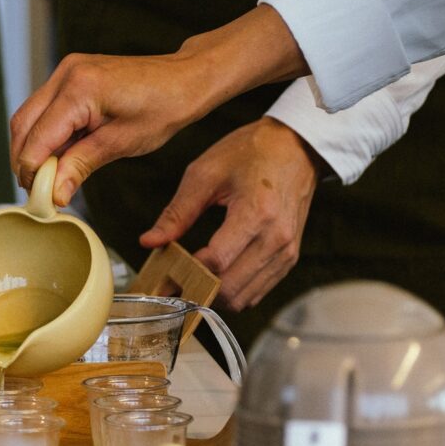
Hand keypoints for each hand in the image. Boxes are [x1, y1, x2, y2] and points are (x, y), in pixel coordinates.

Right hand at [9, 52, 208, 205]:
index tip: (39, 198)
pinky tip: (59, 155)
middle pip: (23, 124)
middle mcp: (66, 74)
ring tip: (49, 175)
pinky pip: (44, 108)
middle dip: (24, 160)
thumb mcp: (120, 144)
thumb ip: (80, 166)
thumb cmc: (163, 107)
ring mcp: (66, 71)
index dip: (32, 171)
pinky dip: (45, 134)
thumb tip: (54, 193)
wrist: (183, 80)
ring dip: (32, 148)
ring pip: (28, 116)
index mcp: (79, 89)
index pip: (38, 138)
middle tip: (38, 190)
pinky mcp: (70, 76)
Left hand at [139, 118, 320, 310]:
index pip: (216, 261)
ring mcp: (287, 252)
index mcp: (256, 213)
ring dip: (213, 296)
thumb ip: (176, 213)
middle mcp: (276, 239)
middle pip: (229, 288)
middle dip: (196, 290)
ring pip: (243, 298)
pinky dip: (233, 292)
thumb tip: (148, 242)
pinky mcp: (289, 258)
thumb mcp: (204, 174)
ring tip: (190, 280)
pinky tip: (214, 276)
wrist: (296, 147)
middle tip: (172, 281)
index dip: (185, 272)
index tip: (163, 272)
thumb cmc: (249, 153)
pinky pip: (257, 292)